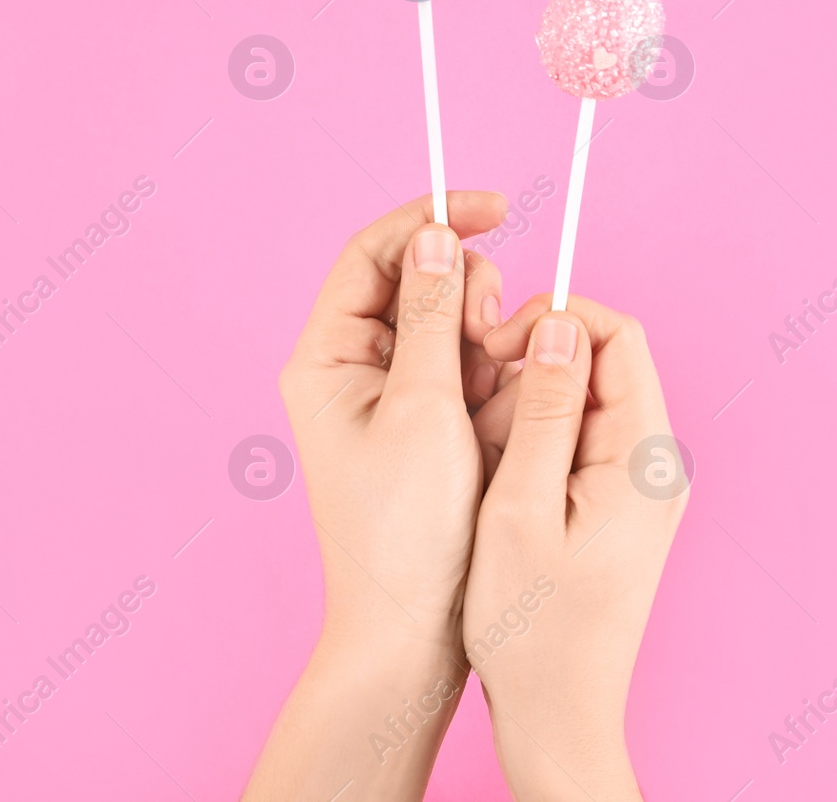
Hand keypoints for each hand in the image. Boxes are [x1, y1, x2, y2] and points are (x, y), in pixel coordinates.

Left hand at [244, 192, 511, 800]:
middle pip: (416, 285)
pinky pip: (469, 372)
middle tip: (495, 332)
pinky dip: (496, 376)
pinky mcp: (428, 426)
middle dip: (468, 294)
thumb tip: (435, 235)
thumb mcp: (426, 408)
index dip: (429, 220)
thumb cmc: (406, 530)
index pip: (372, 254)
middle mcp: (352, 370)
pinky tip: (510, 407)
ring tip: (504, 381)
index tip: (493, 208)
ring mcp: (392, 399)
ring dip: (488, 339)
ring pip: (452, 327)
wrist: (411, 628)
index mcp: (327, 358)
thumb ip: (435, 315)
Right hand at [465, 295, 687, 801]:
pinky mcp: (620, 508)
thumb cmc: (533, 630)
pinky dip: (536, 441)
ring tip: (486, 454)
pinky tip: (500, 480)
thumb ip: (544, 411)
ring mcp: (641, 488)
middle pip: (604, 364)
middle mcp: (656, 465)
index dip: (556, 322)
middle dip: (537, 363)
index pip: (620, 337)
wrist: (558, 716)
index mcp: (645, 458)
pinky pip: (580, 442)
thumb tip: (561, 327)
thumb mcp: (520, 508)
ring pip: (585, 401)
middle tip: (480, 399)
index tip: (495, 346)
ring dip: (531, 405)